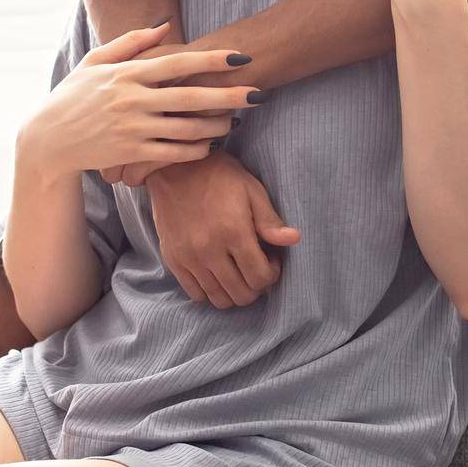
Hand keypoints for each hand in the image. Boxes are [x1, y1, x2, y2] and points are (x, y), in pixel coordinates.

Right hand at [18, 21, 256, 182]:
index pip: (177, 63)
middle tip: (259, 93)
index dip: (210, 60)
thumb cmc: (72, 96)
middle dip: (228, 95)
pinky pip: (173, 152)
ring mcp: (133, 128)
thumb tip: (165, 27)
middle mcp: (132, 100)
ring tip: (237, 121)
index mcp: (126, 74)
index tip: (240, 57)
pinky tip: (210, 144)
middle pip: (190, 98)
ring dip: (217, 125)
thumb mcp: (95, 62)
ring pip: (186, 128)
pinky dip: (195, 149)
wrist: (48, 140)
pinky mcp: (131, 153)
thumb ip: (130, 43)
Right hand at [147, 146, 301, 307]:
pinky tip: (217, 273)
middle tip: (256, 268)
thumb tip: (294, 239)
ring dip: (234, 292)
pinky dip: (210, 291)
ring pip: (219, 299)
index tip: (271, 260)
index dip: (272, 275)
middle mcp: (209, 250)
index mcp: (233, 231)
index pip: (260, 277)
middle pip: (241, 294)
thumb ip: (269, 220)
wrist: (175, 167)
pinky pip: (195, 294)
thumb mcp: (251, 189)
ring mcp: (189, 258)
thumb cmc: (218, 175)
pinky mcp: (173, 260)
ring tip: (238, 272)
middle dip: (256, 287)